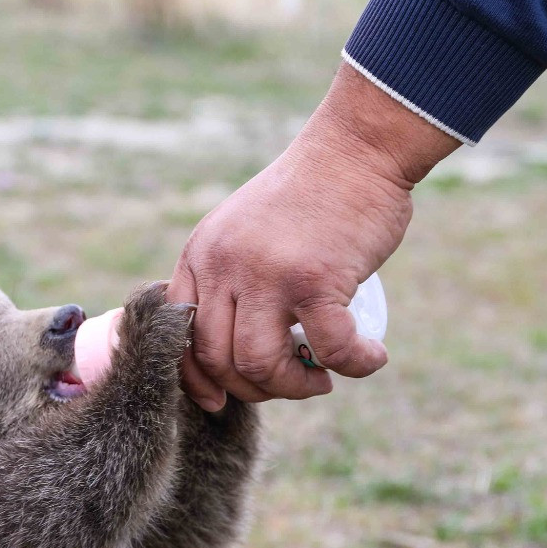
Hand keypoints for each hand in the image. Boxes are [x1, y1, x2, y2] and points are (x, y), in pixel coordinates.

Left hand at [169, 62, 460, 409]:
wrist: (356, 148)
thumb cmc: (309, 194)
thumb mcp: (242, 229)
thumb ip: (228, 275)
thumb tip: (233, 346)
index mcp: (202, 254)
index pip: (176, 335)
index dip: (196, 379)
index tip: (220, 399)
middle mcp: (224, 265)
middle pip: (218, 359)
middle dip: (255, 388)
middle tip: (292, 381)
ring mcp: (267, 273)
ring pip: (261, 365)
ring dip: (295, 387)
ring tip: (322, 378)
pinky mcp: (316, 279)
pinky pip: (329, 348)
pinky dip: (355, 364)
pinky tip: (370, 357)